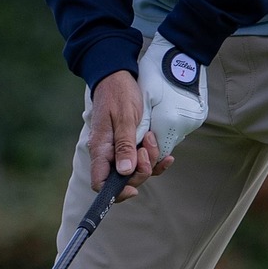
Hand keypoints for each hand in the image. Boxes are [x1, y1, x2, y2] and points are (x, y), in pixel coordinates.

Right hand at [88, 70, 170, 199]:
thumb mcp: (124, 117)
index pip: (101, 183)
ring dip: (150, 160)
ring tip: (152, 138)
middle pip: (124, 180)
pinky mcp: (131, 144)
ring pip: (137, 170)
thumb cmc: (118, 93)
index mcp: (101, 149)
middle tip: (147, 147)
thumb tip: (125, 172)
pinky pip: (144, 161)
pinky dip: (157, 160)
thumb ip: (124, 145)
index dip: (116, 192)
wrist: (118, 76)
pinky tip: (166, 156)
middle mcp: (109, 153)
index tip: (133, 188)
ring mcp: (120, 150)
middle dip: (141, 170)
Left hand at [137, 35, 208, 158]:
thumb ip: (138, 126)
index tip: (137, 138)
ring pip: (174, 135)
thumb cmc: (157, 70)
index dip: (145, 148)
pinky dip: (173, 121)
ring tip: (156, 110)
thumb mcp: (143, 97)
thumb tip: (132, 149)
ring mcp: (195, 120)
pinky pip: (183, 125)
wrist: (181, 50)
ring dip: (163, 129)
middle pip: (166, 144)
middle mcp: (186, 125)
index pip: (156, 150)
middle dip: (154, 138)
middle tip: (145, 121)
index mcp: (170, 122)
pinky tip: (166, 107)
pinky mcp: (200, 114)